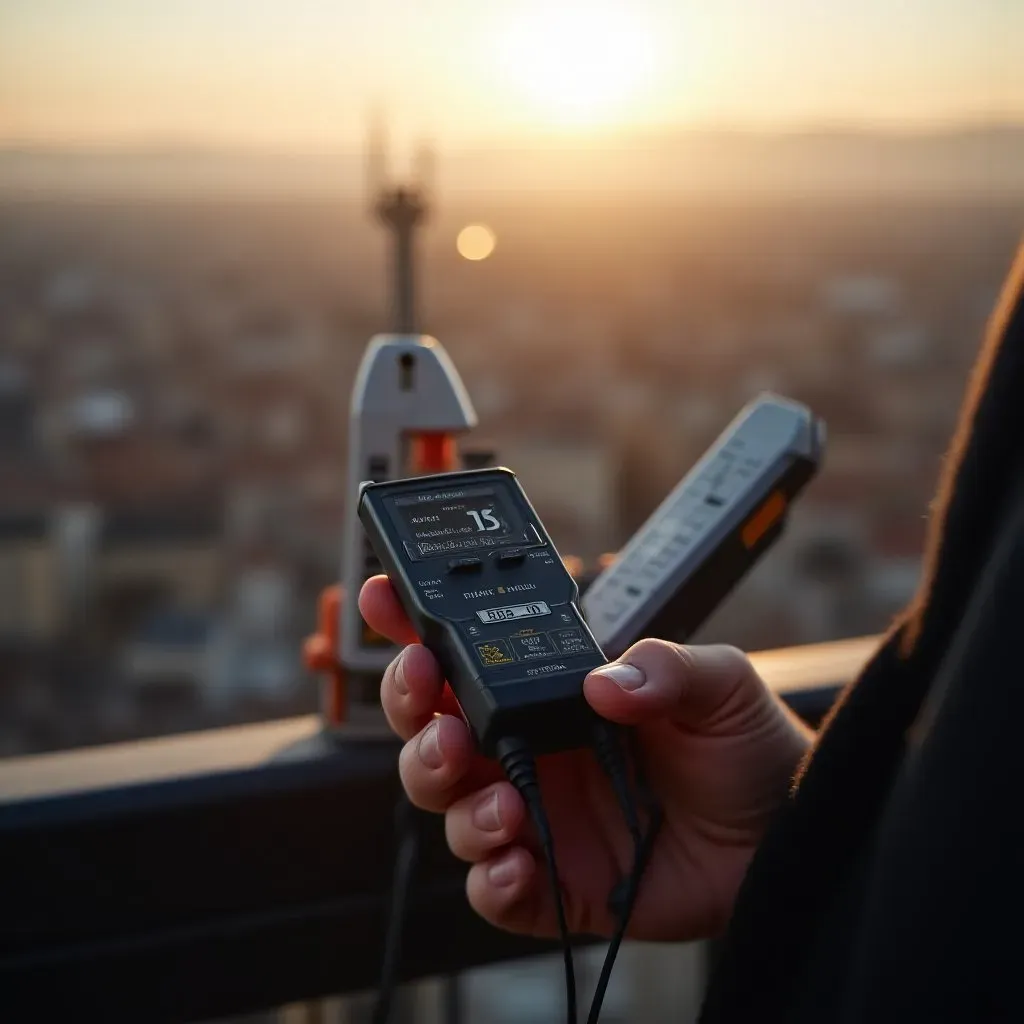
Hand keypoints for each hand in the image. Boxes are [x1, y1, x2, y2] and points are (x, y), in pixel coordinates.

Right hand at [359, 576, 813, 942]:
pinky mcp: (555, 883)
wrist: (782, 833)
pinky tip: (517, 860)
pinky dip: (489, 877)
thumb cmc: (744, 746)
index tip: (384, 601)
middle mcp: (530, 750)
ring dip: (451, 797)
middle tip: (435, 706)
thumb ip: (665, 667)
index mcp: (552, 693)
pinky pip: (494, 888)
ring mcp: (538, 816)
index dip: (415, 629)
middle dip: (412, 713)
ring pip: (448, 805)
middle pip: (431, 729)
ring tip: (500, 799)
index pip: (467, 656)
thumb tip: (603, 681)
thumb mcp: (718, 682)